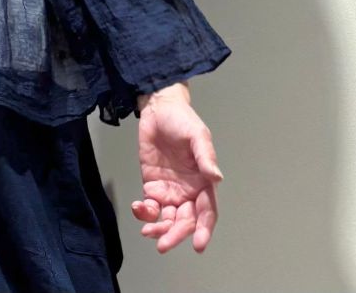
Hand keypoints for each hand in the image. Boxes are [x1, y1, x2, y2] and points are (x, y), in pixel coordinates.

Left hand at [130, 85, 224, 252]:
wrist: (157, 109)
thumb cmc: (182, 120)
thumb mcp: (197, 135)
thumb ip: (205, 157)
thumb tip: (216, 178)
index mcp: (204, 182)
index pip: (207, 212)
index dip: (204, 229)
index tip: (198, 245)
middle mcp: (188, 191)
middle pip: (185, 221)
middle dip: (176, 234)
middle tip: (163, 245)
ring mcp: (170, 191)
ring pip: (167, 219)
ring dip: (159, 229)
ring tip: (148, 231)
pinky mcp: (152, 186)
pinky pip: (150, 207)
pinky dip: (144, 213)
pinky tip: (138, 208)